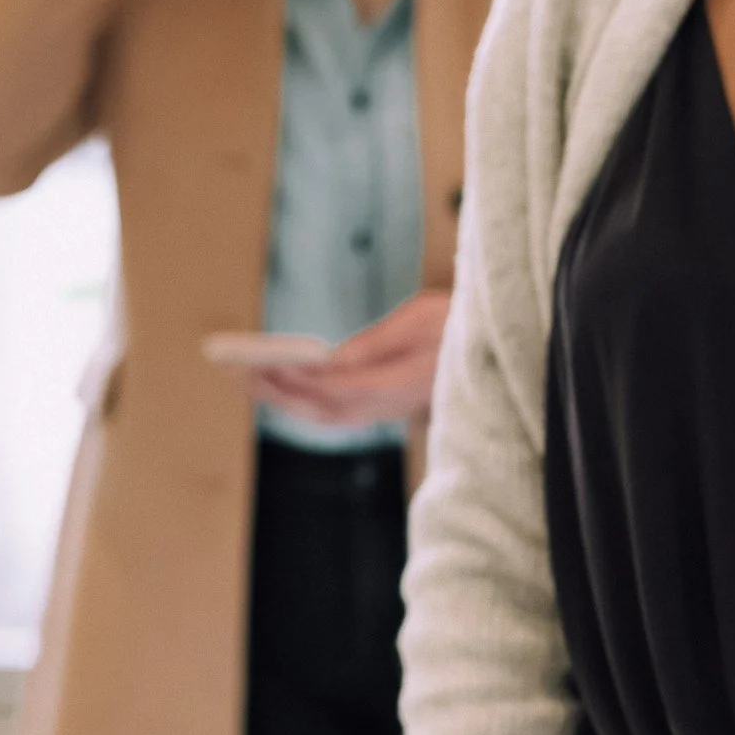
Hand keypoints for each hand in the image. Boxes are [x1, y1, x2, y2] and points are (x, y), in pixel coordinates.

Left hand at [253, 291, 450, 427]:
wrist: (490, 352)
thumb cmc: (457, 323)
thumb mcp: (421, 317)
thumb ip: (375, 342)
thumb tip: (331, 360)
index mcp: (405, 380)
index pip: (342, 386)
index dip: (302, 379)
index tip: (267, 365)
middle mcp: (394, 404)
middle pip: (328, 408)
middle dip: (283, 393)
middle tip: (243, 375)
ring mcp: (390, 411)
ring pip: (331, 417)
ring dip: (290, 402)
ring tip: (253, 383)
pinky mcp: (386, 408)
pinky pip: (340, 415)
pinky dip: (309, 406)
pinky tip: (286, 393)